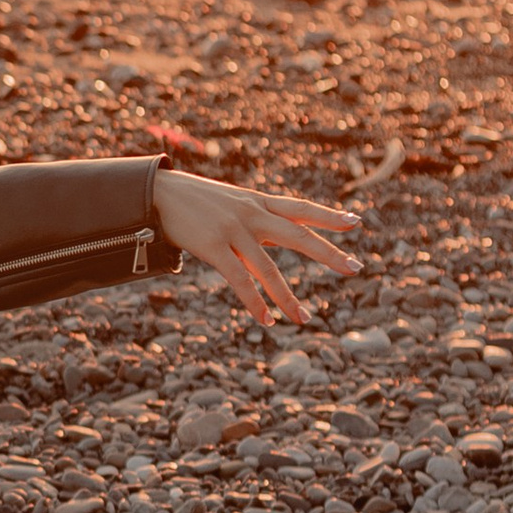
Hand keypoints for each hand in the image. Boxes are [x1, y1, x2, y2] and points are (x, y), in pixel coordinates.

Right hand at [152, 169, 358, 326]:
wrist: (157, 193)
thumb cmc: (193, 201)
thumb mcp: (229, 202)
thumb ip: (254, 217)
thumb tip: (275, 234)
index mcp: (257, 201)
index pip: (300, 208)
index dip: (328, 216)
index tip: (356, 223)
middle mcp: (251, 213)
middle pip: (298, 234)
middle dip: (327, 253)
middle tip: (354, 268)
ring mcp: (233, 230)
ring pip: (269, 268)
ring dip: (287, 297)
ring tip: (304, 319)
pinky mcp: (213, 246)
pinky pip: (240, 280)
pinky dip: (255, 303)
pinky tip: (266, 319)